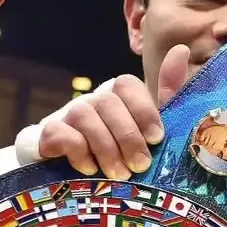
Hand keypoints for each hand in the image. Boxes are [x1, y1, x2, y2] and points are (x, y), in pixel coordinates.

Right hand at [38, 45, 189, 178]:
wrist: (73, 176)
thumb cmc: (121, 151)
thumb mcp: (149, 129)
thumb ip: (167, 95)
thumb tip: (181, 50)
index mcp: (118, 96)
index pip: (127, 84)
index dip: (143, 110)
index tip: (157, 138)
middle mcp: (92, 100)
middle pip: (108, 101)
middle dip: (128, 136)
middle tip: (140, 165)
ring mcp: (67, 115)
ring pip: (84, 115)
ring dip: (106, 148)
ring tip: (120, 174)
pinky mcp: (46, 134)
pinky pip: (60, 133)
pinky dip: (78, 152)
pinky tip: (91, 168)